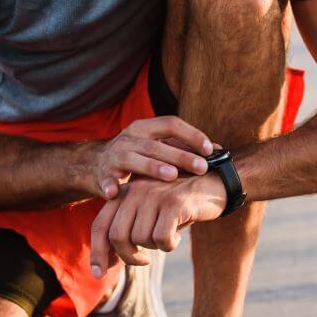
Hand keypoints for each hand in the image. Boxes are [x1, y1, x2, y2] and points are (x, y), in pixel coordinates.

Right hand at [89, 116, 213, 199]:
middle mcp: (129, 137)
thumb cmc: (138, 156)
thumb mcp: (159, 148)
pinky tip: (116, 193)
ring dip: (152, 166)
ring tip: (171, 175)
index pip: (170, 124)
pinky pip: (105, 180)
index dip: (191, 134)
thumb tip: (220, 152)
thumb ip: (185, 148)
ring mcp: (114, 155)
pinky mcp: (101, 174)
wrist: (96, 165)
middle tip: (201, 168)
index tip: (210, 149)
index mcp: (146, 128)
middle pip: (156, 144)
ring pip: (133, 158)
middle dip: (180, 156)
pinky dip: (110, 185)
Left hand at [90, 172, 226, 274]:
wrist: (214, 183)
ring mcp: (154, 195)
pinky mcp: (174, 203)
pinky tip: (178, 237)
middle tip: (144, 261)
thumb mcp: (148, 213)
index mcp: (124, 193)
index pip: (100, 225)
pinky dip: (169, 245)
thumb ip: (126, 230)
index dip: (97, 253)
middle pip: (117, 236)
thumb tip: (105, 264)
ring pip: (141, 239)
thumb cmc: (177, 205)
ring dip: (154, 248)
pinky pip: (162, 238)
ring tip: (167, 236)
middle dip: (129, 257)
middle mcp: (135, 191)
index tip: (99, 274)